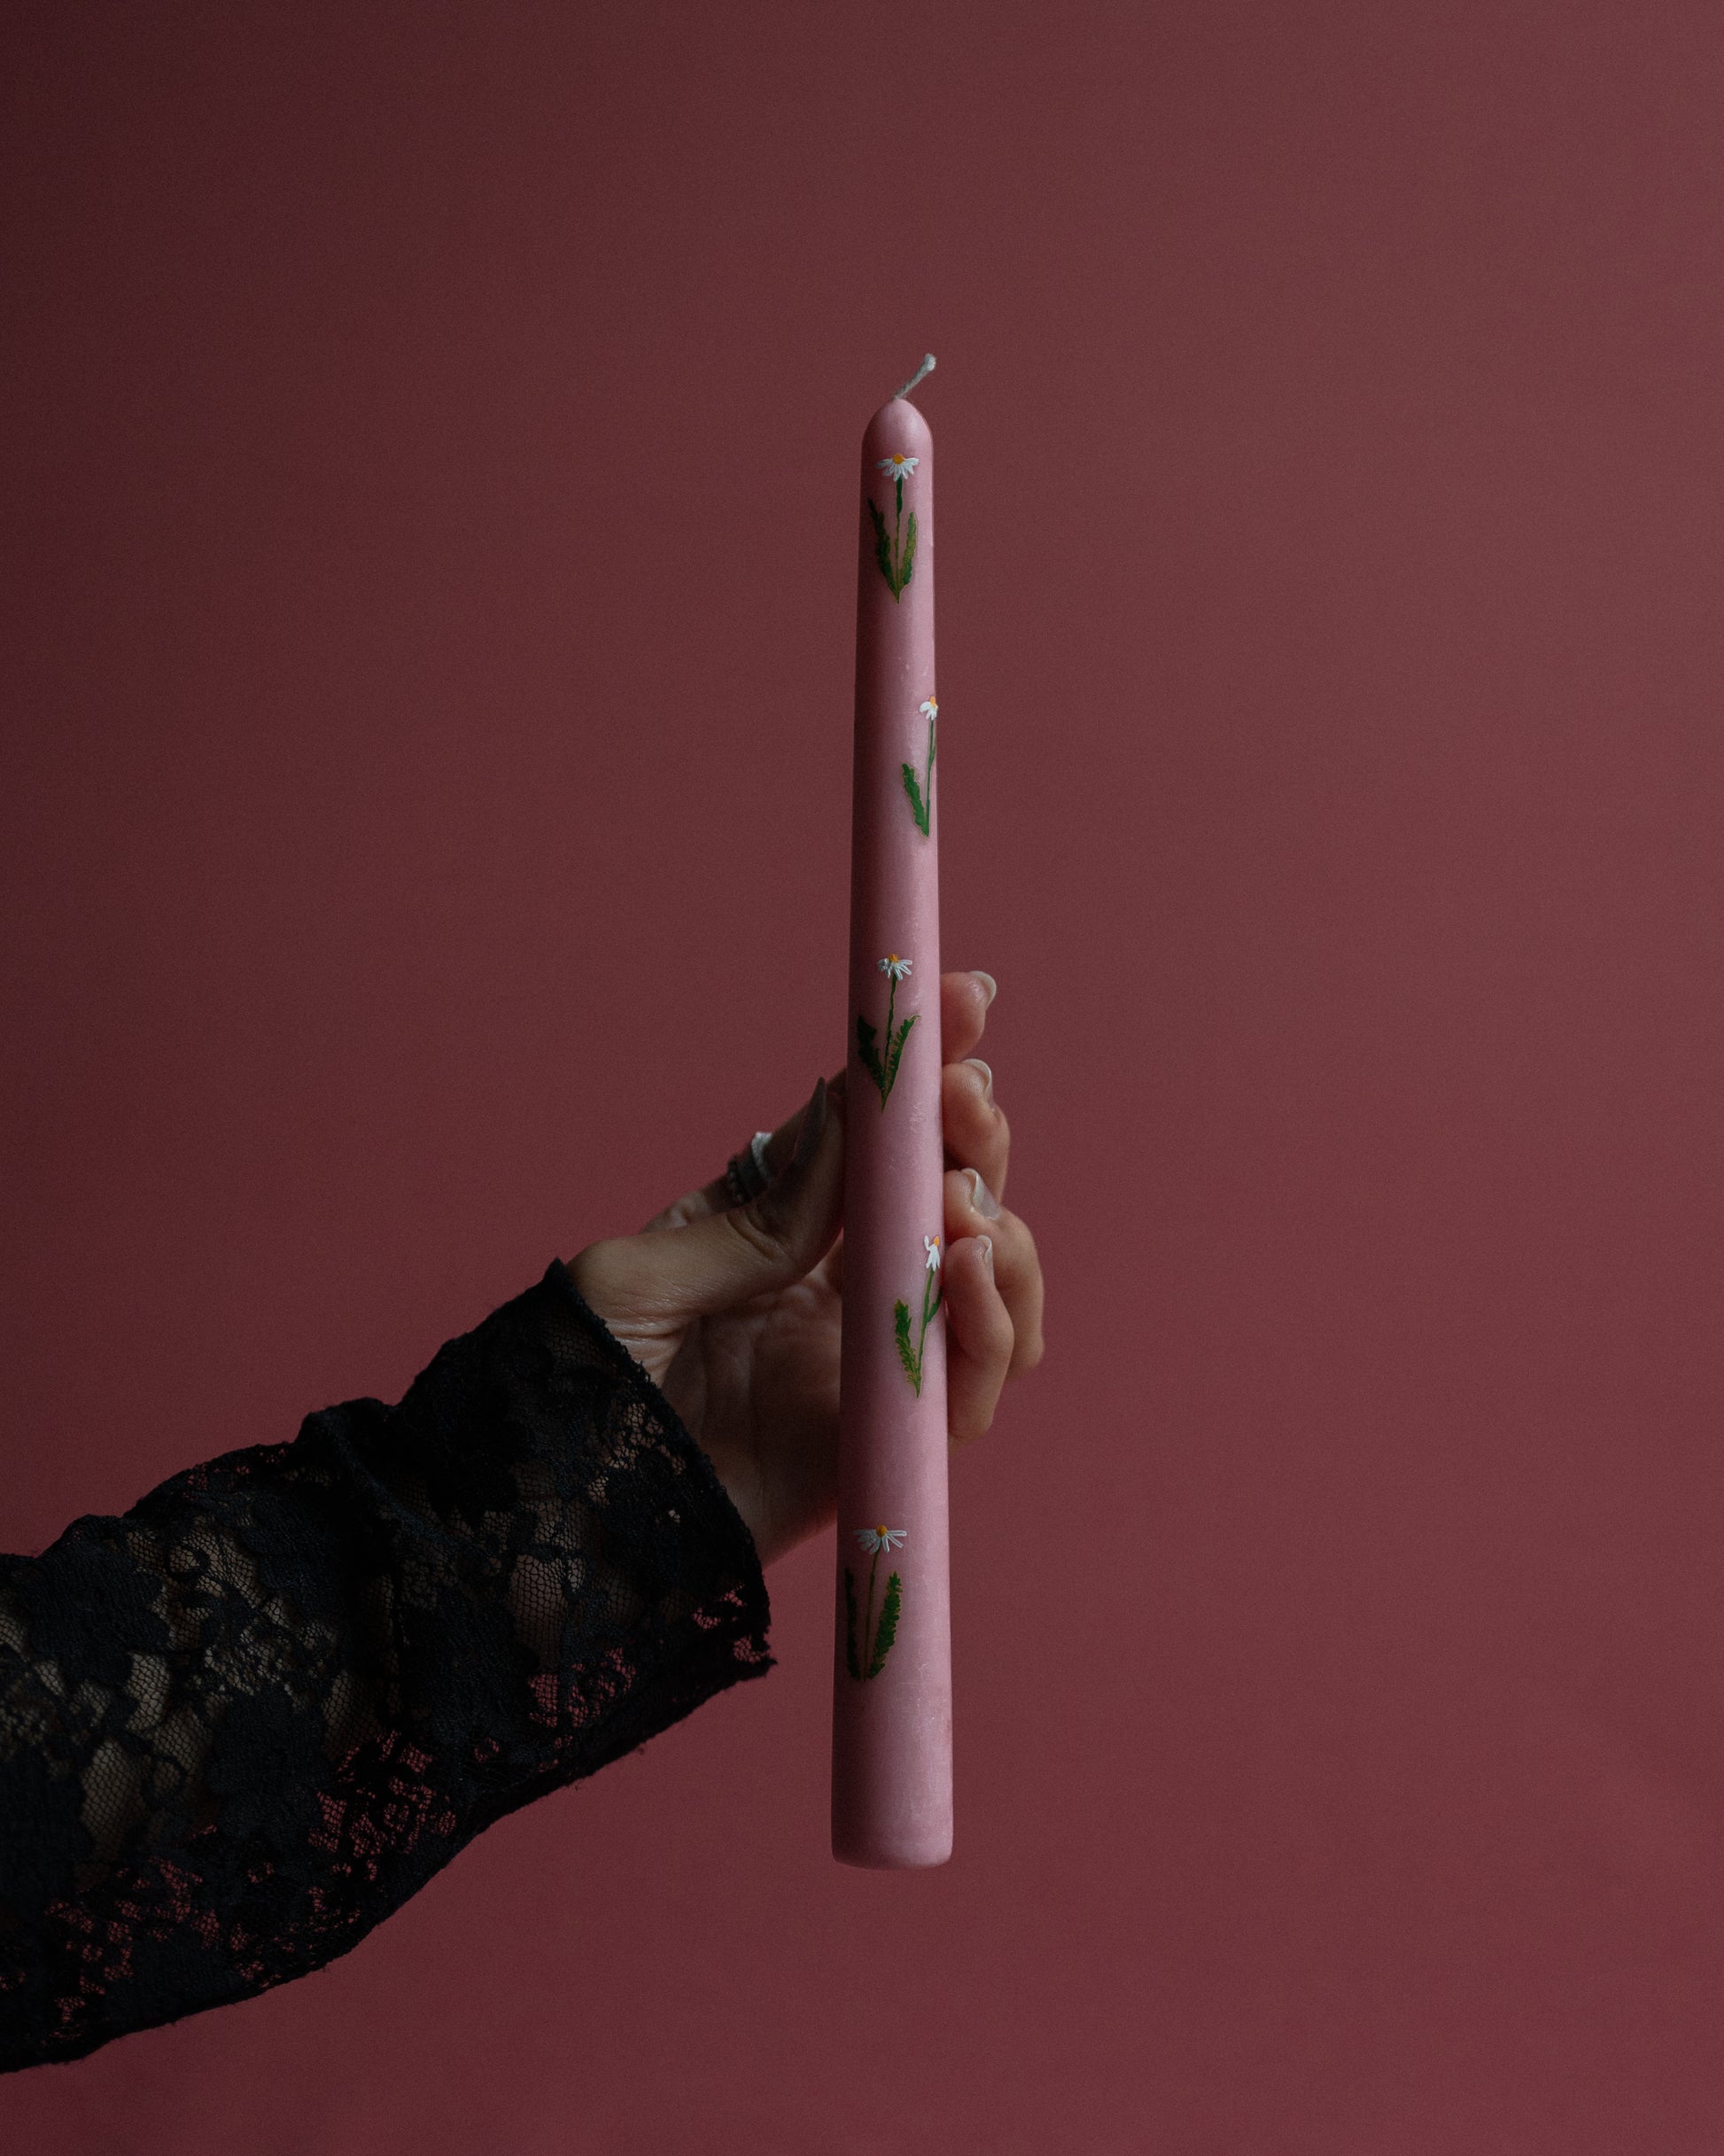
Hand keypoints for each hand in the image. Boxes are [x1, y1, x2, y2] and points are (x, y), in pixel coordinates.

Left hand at [567, 970, 1043, 1567]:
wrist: (549, 1523)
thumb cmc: (575, 1387)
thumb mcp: (645, 1273)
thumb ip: (762, 1213)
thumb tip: (850, 1108)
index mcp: (782, 1232)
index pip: (877, 1141)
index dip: (927, 1072)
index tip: (964, 999)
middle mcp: (842, 1291)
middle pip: (952, 1200)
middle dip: (975, 1138)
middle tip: (964, 1098)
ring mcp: (873, 1365)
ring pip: (990, 1287)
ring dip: (1000, 1229)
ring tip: (960, 1204)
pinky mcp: (890, 1442)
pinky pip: (975, 1387)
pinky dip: (994, 1323)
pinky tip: (966, 1269)